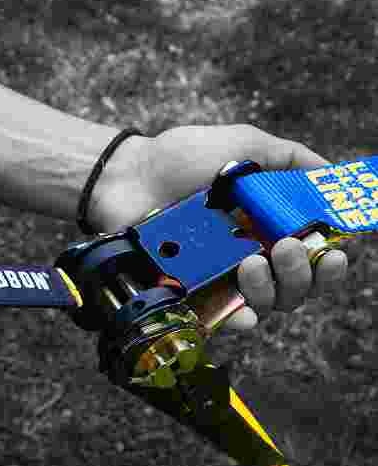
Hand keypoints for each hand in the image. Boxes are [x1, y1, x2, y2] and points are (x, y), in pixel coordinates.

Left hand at [88, 124, 347, 329]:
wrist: (130, 175)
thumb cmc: (183, 158)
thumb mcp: (245, 146)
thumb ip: (289, 160)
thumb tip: (333, 175)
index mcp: (266, 226)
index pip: (310, 255)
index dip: (328, 262)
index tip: (334, 253)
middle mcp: (248, 254)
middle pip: (294, 287)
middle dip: (302, 275)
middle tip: (289, 249)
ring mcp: (218, 276)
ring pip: (263, 304)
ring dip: (272, 290)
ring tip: (254, 262)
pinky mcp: (190, 292)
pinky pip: (219, 318)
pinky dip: (237, 320)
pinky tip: (245, 313)